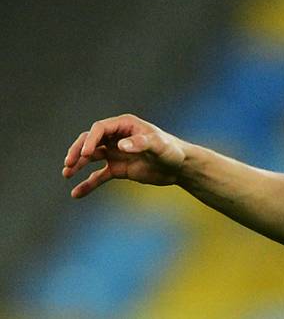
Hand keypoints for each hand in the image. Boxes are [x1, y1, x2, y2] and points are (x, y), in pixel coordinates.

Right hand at [62, 114, 186, 197]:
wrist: (180, 168)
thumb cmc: (172, 151)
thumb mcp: (160, 146)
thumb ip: (142, 143)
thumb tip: (120, 145)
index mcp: (125, 125)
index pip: (100, 129)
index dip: (90, 140)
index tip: (86, 154)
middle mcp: (117, 137)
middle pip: (90, 141)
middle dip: (77, 151)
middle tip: (68, 164)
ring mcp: (116, 153)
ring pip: (90, 157)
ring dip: (77, 165)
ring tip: (66, 174)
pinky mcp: (118, 169)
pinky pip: (98, 176)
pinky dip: (87, 184)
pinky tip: (76, 194)